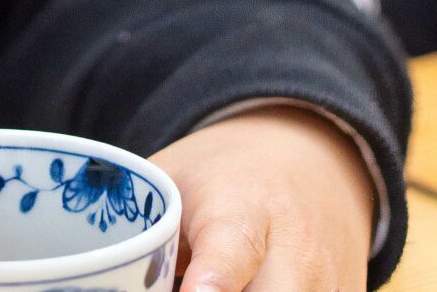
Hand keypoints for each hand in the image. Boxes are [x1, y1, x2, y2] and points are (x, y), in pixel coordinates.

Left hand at [153, 108, 375, 291]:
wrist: (314, 157)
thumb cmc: (223, 177)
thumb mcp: (173, 185)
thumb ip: (143, 236)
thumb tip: (106, 279)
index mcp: (243, 210)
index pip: (231, 254)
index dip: (212, 283)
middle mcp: (297, 252)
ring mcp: (330, 284)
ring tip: (200, 284)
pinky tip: (248, 290)